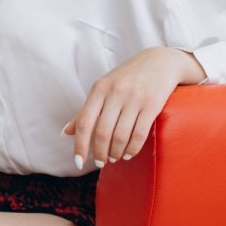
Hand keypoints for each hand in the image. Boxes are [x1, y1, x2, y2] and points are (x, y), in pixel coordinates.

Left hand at [64, 47, 205, 168]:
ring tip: (115, 158)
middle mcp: (115, 92)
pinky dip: (132, 149)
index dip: (80, 146)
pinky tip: (128, 154)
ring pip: (120, 135)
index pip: (84, 123)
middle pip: (102, 132)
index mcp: (99, 89)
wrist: (160, 61)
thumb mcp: (104, 89)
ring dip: (116, 152)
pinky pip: (139, 134)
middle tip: (101, 162)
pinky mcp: (152, 104)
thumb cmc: (127, 78)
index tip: (78, 163)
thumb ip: (86, 111)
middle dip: (100, 153)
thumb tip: (65, 133)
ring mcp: (134, 98)